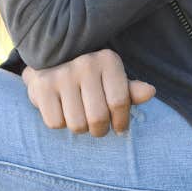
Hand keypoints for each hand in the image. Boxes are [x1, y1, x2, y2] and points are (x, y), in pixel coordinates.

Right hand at [20, 48, 154, 136]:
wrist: (48, 64)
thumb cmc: (89, 79)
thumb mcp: (112, 82)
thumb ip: (130, 91)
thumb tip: (150, 91)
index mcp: (107, 60)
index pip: (120, 103)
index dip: (121, 122)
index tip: (119, 128)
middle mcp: (85, 63)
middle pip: (98, 118)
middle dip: (99, 130)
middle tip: (97, 127)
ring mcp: (62, 74)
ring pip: (77, 124)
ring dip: (79, 127)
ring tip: (78, 115)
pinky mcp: (41, 86)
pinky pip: (56, 123)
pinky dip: (59, 122)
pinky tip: (60, 109)